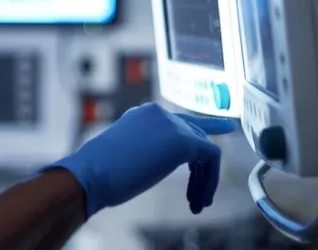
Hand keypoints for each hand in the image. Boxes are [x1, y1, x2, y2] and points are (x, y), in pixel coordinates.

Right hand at [46, 103, 236, 217]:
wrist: (92, 173)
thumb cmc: (100, 172)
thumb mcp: (129, 154)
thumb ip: (149, 149)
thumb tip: (160, 160)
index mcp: (143, 115)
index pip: (180, 121)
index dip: (204, 129)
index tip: (225, 127)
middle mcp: (159, 113)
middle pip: (196, 136)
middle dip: (202, 169)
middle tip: (200, 197)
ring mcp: (171, 124)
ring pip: (205, 149)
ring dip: (204, 180)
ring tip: (196, 204)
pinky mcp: (182, 140)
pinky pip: (210, 158)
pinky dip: (209, 181)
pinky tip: (199, 198)